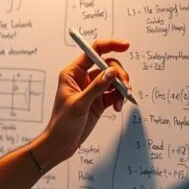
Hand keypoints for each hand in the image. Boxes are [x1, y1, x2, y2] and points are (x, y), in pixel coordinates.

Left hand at [34, 39, 131, 166]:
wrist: (62, 143)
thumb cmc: (62, 124)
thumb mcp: (79, 104)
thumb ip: (96, 87)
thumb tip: (112, 72)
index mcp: (72, 73)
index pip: (93, 52)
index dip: (110, 45)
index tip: (125, 45)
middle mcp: (83, 78)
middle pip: (108, 65)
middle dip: (119, 75)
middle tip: (126, 88)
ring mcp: (93, 89)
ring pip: (114, 79)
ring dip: (122, 88)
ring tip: (122, 101)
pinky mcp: (100, 100)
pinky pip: (115, 93)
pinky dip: (120, 98)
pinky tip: (118, 108)